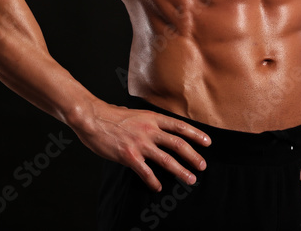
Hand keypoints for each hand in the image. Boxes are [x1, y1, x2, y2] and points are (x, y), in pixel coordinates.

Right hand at [72, 100, 211, 191]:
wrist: (92, 118)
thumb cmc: (111, 116)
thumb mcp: (135, 113)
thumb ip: (148, 121)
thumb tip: (157, 127)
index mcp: (152, 118)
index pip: (180, 126)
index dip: (196, 134)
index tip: (207, 142)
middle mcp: (149, 129)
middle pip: (178, 144)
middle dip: (193, 156)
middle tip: (202, 165)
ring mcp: (140, 143)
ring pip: (166, 160)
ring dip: (181, 171)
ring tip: (190, 179)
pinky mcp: (129, 156)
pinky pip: (146, 172)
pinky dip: (154, 181)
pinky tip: (158, 187)